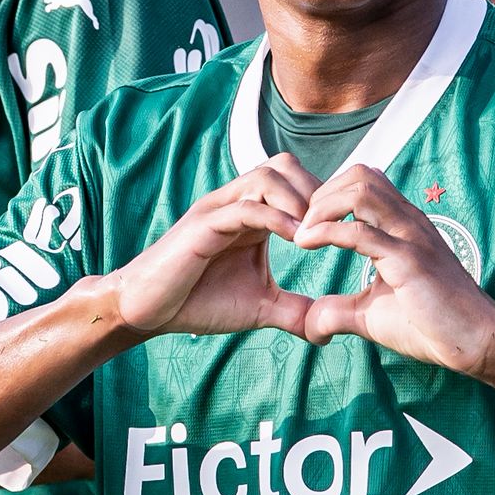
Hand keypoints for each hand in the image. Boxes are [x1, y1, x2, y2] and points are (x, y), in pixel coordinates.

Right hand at [110, 153, 316, 337]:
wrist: (149, 311)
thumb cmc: (199, 302)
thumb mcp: (260, 307)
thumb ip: (295, 311)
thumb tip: (328, 329)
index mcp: (253, 214)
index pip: (297, 182)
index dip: (325, 200)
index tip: (345, 229)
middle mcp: (236, 202)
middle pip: (285, 165)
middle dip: (316, 191)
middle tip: (334, 226)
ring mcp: (219, 209)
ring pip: (267, 176)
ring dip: (299, 200)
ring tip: (315, 233)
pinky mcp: (203, 225)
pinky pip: (245, 207)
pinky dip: (276, 218)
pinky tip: (297, 239)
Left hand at [294, 165, 494, 371]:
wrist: (477, 342)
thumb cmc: (433, 325)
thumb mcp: (373, 314)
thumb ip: (339, 310)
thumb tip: (310, 324)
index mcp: (403, 226)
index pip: (363, 182)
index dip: (327, 196)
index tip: (306, 226)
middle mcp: (408, 222)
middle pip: (359, 175)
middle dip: (319, 194)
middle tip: (299, 227)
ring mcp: (411, 237)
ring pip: (360, 190)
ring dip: (321, 206)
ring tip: (302, 234)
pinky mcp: (409, 261)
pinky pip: (362, 232)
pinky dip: (326, 231)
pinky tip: (306, 244)